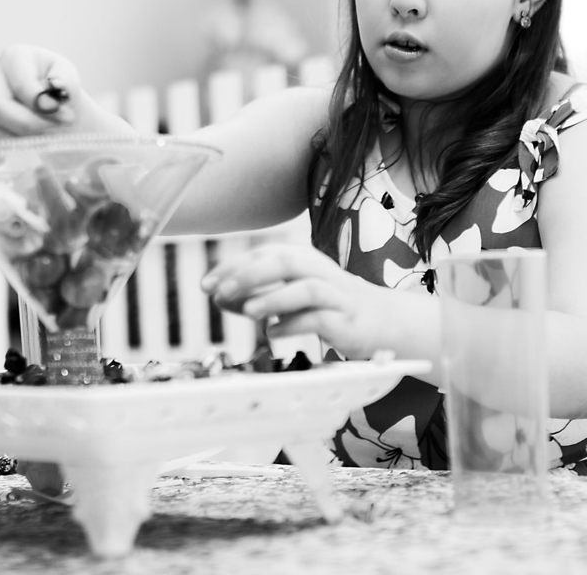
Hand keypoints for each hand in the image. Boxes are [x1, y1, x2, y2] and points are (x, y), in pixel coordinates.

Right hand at [0, 44, 113, 138]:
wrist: (56, 108)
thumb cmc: (61, 89)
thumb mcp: (69, 79)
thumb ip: (65, 82)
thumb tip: (56, 88)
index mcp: (14, 57)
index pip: (22, 85)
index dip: (45, 106)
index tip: (68, 117)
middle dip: (30, 125)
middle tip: (57, 131)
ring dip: (19, 138)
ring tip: (46, 137)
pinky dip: (8, 148)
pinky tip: (30, 146)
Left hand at [201, 243, 380, 358]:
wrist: (381, 321)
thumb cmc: (329, 306)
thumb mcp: (291, 295)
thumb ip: (258, 294)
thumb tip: (219, 297)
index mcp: (304, 259)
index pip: (265, 254)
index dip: (234, 266)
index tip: (205, 284)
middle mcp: (320, 271)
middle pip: (285, 262)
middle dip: (250, 275)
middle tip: (220, 292)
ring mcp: (336, 295)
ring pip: (306, 288)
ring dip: (274, 298)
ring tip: (247, 311)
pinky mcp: (346, 320)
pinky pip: (320, 318)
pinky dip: (293, 324)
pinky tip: (273, 332)